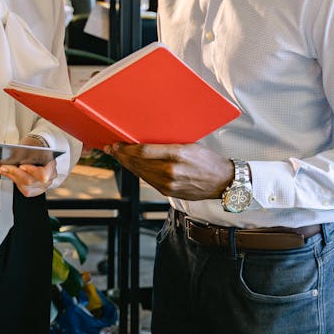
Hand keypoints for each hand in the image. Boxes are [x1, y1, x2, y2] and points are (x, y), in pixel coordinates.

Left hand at [0, 135, 57, 196]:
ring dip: (11, 176)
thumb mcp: (31, 146)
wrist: (38, 151)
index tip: (21, 165)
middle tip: (3, 167)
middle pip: (30, 181)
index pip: (43, 174)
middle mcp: (49, 178)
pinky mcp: (34, 189)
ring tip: (0, 168)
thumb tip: (12, 159)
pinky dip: (13, 179)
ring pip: (25, 187)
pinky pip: (23, 189)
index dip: (32, 171)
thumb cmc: (36, 147)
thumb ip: (24, 153)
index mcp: (51, 166)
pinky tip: (5, 173)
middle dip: (15, 173)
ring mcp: (42, 185)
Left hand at [106, 142, 233, 199]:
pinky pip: (148, 180)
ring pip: (141, 173)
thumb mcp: (190, 145)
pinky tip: (133, 167)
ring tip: (118, 157)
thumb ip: (168, 145)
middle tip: (111, 149)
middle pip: (138, 163)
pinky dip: (138, 173)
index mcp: (177, 154)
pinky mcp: (168, 192)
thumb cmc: (208, 160)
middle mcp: (171, 171)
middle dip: (122, 156)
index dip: (127, 148)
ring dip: (127, 165)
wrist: (223, 182)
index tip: (117, 144)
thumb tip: (145, 141)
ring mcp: (169, 184)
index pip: (144, 151)